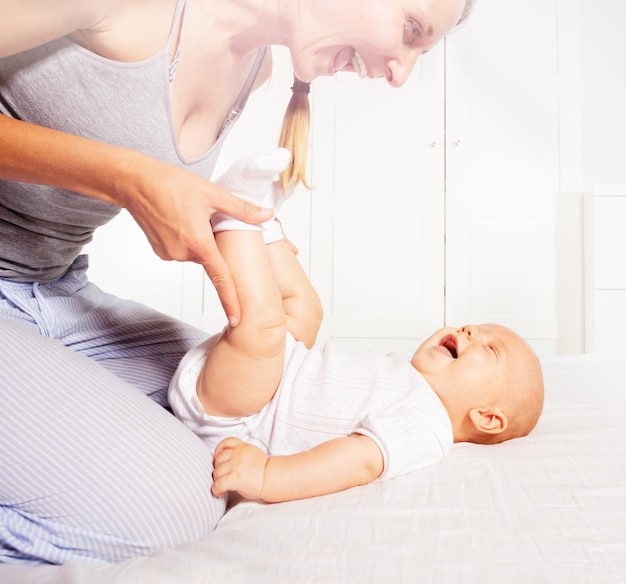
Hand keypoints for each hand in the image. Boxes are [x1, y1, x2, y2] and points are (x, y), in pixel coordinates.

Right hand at [123, 159, 272, 325]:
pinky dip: (186, 239)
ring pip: (197, 253)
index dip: (230, 301)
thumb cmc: (171, 184)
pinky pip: (182, 251)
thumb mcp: (213, 193)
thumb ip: (242, 209)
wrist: (135, 183)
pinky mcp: (160, 252)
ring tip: (190, 215)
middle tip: (205, 218)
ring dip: (200, 240)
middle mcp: (183, 254)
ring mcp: (169, 255)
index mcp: (199, 244)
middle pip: (210, 258)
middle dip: (214, 243)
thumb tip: (267, 215)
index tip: (237, 319)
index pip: (220, 279)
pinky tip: (179, 220)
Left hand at [211, 437, 267, 499]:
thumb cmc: (264, 469)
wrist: (272, 478)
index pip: (226, 442)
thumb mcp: (253, 453)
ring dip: (217, 480)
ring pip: (217, 472)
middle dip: (217, 467)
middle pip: (218, 459)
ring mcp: (236, 466)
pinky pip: (218, 484)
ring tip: (221, 485)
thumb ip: (241, 452)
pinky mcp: (235, 478)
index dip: (219, 450)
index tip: (217, 457)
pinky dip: (216, 490)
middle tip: (221, 475)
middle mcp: (238, 454)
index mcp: (243, 447)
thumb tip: (228, 459)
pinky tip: (220, 493)